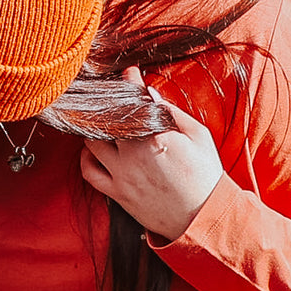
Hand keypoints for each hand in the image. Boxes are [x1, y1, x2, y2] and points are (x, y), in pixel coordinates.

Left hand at [79, 67, 223, 240]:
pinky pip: (88, 172)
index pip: (133, 101)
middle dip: (109, 105)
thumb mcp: (198, 136)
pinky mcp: (116, 193)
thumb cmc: (205, 174)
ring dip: (94, 130)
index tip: (130, 74)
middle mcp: (133, 154)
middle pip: (106, 120)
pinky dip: (85, 158)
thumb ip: (171, 113)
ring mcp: (122, 174)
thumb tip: (149, 93)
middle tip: (114, 100)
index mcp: (156, 136)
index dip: (129, 82)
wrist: (203, 216)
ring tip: (105, 125)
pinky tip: (93, 150)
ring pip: (91, 143)